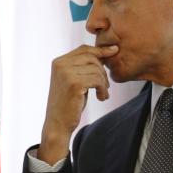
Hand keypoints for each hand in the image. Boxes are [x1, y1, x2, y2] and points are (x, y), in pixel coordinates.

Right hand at [38, 44, 119, 163]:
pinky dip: (103, 89)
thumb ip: (83, 66)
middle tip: (105, 86)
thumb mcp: (74, 80)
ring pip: (96, 69)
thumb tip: (106, 51)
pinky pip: (97, 80)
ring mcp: (66, 73)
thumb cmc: (68, 102)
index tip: (114, 51)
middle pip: (92, 57)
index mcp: (58, 62)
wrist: (57, 123)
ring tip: (102, 94)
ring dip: (104, 83)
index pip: (84, 49)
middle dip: (103, 71)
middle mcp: (60, 65)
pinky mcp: (74, 84)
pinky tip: (101, 97)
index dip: (101, 50)